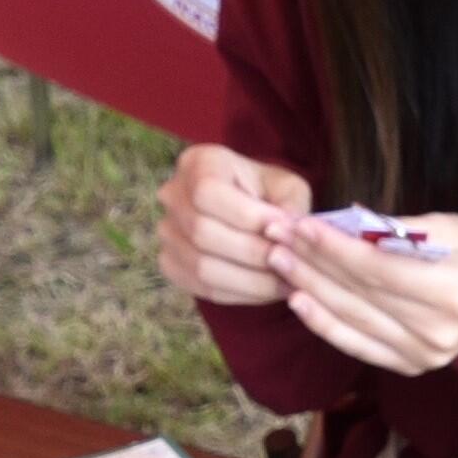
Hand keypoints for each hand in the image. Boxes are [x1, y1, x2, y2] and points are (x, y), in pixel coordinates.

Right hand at [159, 146, 313, 305]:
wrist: (250, 211)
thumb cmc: (270, 194)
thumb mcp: (288, 188)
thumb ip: (291, 206)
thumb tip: (287, 232)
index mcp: (198, 163)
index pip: (208, 191)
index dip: (247, 216)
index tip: (284, 230)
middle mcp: (173, 194)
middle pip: (201, 232)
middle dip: (252, 252)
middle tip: (289, 263)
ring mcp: (166, 231)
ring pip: (201, 266)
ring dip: (249, 280)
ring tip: (285, 283)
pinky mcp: (170, 263)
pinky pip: (200, 287)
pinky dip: (238, 294)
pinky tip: (266, 290)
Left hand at [265, 207, 457, 376]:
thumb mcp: (449, 227)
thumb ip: (395, 229)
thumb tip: (342, 222)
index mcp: (456, 292)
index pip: (380, 269)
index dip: (336, 248)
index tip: (302, 225)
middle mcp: (439, 331)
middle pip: (360, 294)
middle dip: (312, 263)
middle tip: (277, 238)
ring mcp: (423, 355)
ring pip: (352, 319)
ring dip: (309, 289)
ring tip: (279, 262)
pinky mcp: (409, 366)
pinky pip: (357, 345)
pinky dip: (324, 324)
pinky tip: (298, 301)